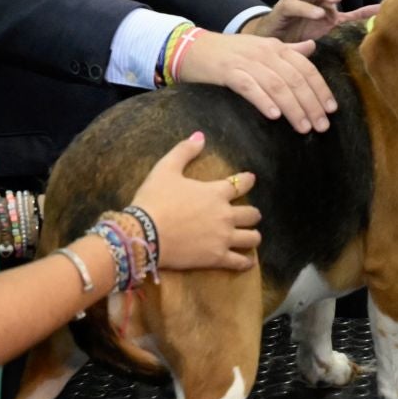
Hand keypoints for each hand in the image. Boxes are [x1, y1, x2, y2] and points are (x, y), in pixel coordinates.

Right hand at [129, 131, 261, 270]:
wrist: (144, 233)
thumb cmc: (154, 199)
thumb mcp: (165, 169)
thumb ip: (184, 151)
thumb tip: (200, 136)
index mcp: (216, 192)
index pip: (241, 184)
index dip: (248, 180)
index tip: (250, 180)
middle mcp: (225, 215)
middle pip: (252, 214)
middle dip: (252, 214)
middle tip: (248, 215)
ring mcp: (223, 238)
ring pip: (252, 238)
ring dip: (253, 236)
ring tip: (250, 237)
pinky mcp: (216, 258)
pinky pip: (239, 262)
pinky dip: (245, 262)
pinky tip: (247, 262)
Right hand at [177, 29, 336, 133]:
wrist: (193, 48)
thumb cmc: (230, 52)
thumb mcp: (261, 47)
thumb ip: (288, 50)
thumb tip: (312, 48)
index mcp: (276, 48)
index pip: (306, 68)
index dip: (321, 89)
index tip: (331, 109)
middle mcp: (265, 53)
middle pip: (295, 79)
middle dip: (312, 104)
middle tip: (321, 126)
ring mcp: (246, 62)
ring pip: (277, 85)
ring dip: (294, 108)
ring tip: (304, 127)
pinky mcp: (228, 72)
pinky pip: (249, 87)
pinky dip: (264, 100)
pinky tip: (274, 116)